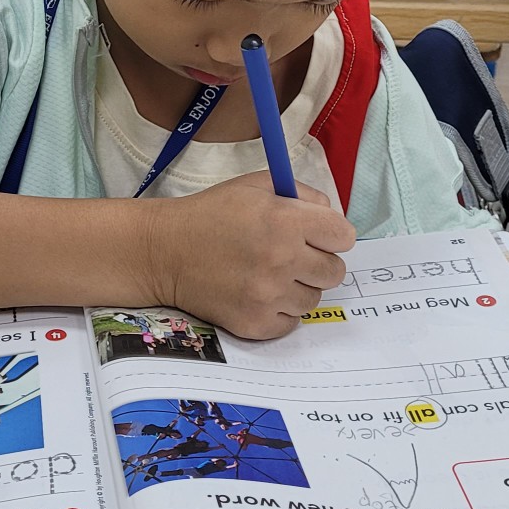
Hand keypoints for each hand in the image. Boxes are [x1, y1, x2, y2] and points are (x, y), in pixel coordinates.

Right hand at [141, 172, 355, 339]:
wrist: (163, 251)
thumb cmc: (210, 214)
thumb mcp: (255, 186)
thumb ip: (302, 195)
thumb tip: (331, 216)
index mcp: (286, 221)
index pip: (344, 236)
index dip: (330, 234)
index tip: (313, 235)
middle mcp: (282, 260)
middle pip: (335, 272)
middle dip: (317, 262)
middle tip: (290, 256)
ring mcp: (268, 296)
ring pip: (313, 300)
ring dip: (297, 288)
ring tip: (268, 275)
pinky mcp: (255, 323)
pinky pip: (290, 322)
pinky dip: (279, 311)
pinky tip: (257, 294)